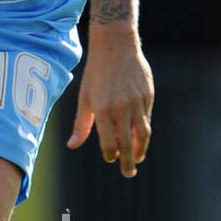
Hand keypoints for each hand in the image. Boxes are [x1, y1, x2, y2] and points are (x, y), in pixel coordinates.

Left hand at [67, 25, 153, 177]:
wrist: (115, 46)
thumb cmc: (96, 73)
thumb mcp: (85, 98)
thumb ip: (81, 124)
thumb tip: (72, 146)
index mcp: (102, 110)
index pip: (109, 143)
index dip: (110, 155)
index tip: (111, 158)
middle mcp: (120, 108)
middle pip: (128, 144)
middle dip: (128, 162)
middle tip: (129, 173)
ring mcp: (137, 102)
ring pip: (143, 133)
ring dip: (141, 149)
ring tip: (138, 158)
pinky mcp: (148, 96)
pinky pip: (147, 118)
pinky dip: (144, 130)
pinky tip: (140, 136)